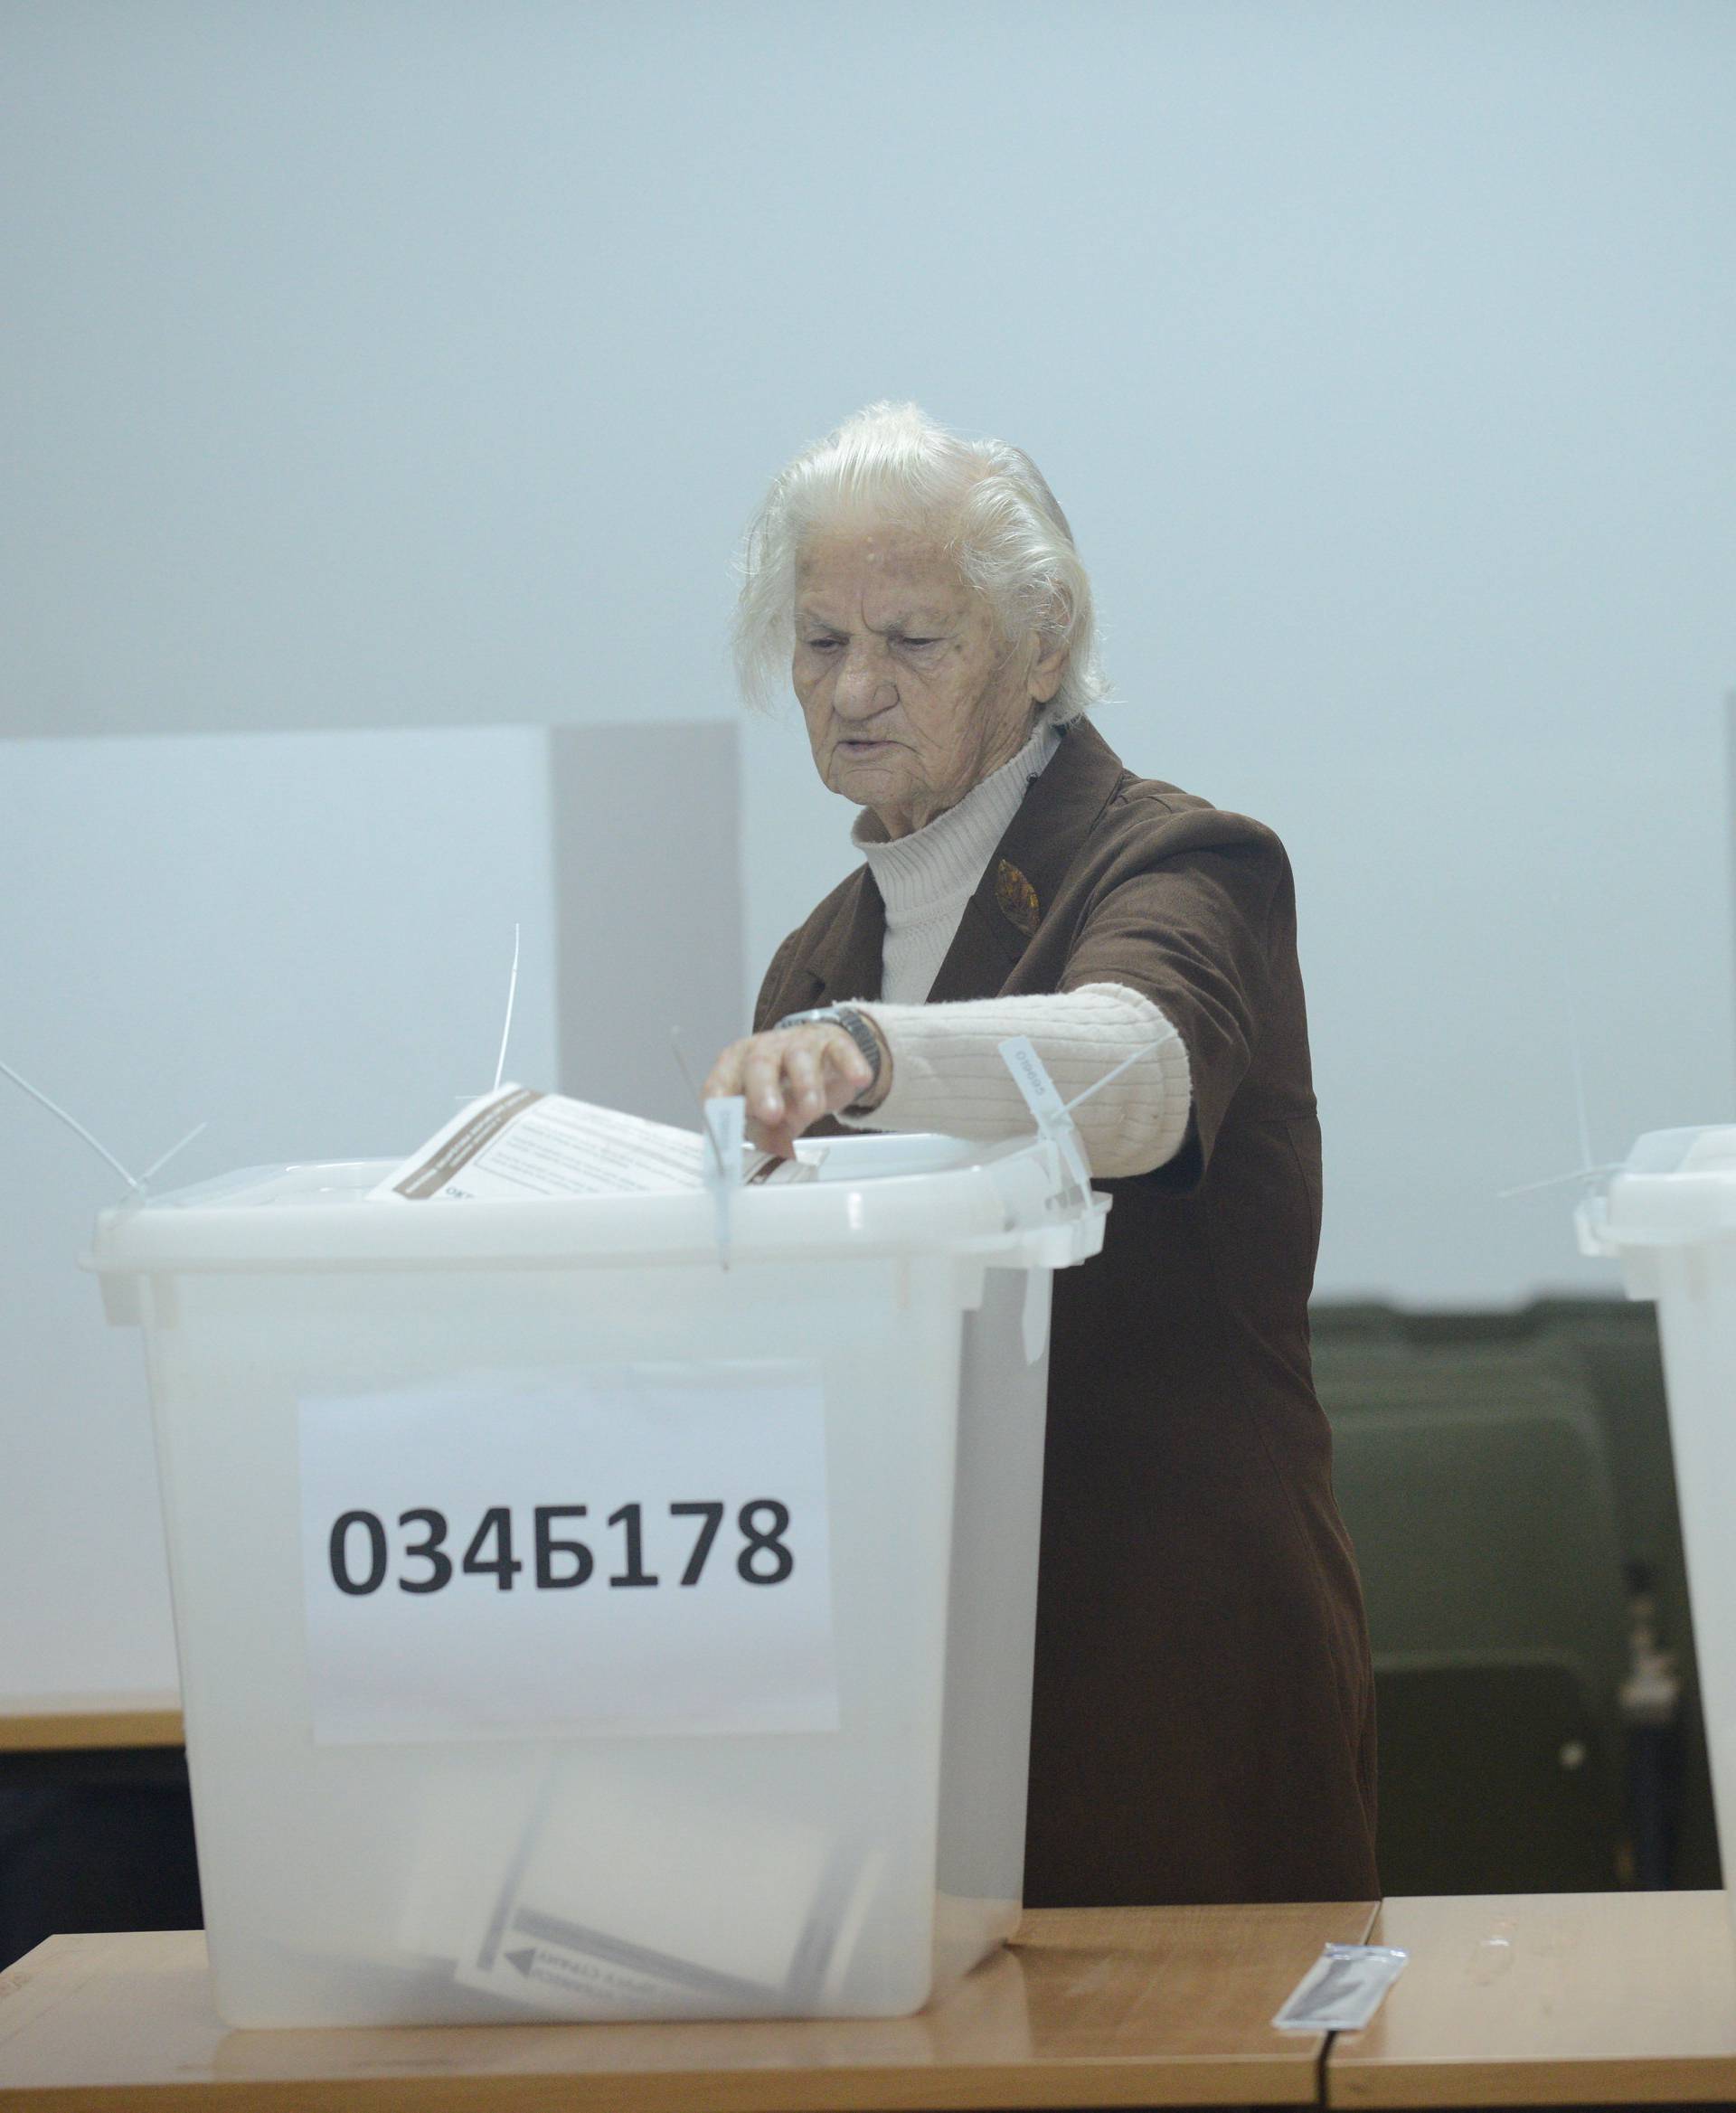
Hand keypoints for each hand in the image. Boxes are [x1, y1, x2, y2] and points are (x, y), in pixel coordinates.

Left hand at [703, 1020, 889, 1159]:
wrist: (823, 1059)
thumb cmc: (786, 1090)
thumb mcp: (773, 1121)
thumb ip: (766, 1145)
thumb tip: (762, 1181)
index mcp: (737, 1068)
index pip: (721, 1081)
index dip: (720, 1099)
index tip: (721, 1121)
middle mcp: (764, 1051)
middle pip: (759, 1064)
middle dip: (763, 1090)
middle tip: (771, 1115)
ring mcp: (799, 1044)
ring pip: (799, 1057)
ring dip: (805, 1084)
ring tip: (813, 1111)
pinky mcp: (834, 1043)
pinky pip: (841, 1051)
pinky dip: (850, 1064)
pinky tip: (859, 1078)